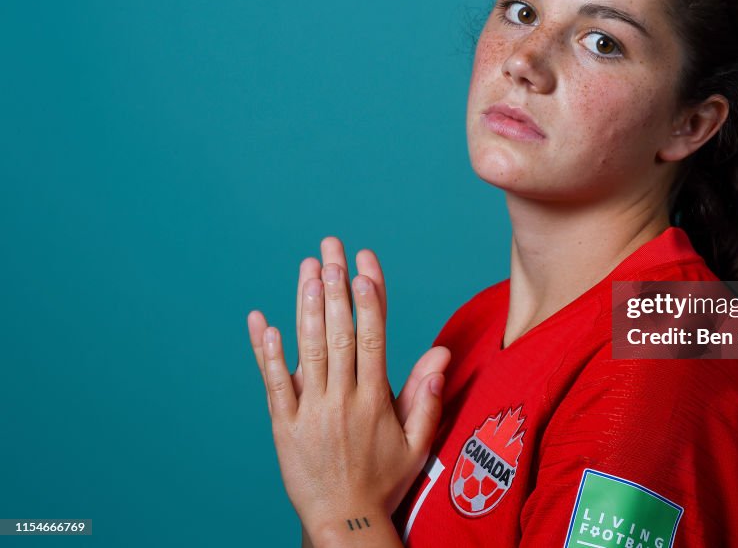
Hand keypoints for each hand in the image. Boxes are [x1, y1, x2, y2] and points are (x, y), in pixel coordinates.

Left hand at [246, 237, 450, 542]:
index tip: (364, 266)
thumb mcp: (418, 443)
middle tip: (330, 249)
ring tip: (307, 270)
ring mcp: (311, 412)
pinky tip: (264, 322)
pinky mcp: (283, 426)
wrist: (344, 522)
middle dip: (336, 287)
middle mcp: (343, 400)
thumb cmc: (384, 481)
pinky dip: (268, 354)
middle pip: (340, 334)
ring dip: (307, 308)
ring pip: (308, 351)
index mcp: (376, 400)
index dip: (369, 299)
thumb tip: (441, 355)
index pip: (374, 337)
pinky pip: (274, 385)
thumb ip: (427, 396)